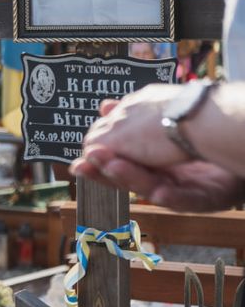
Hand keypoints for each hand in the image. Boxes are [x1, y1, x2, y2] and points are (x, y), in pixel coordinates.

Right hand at [72, 85, 244, 210]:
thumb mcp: (161, 124)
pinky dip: (172, 196)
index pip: (121, 162)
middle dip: (108, 173)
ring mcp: (188, 189)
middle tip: (86, 165)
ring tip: (113, 166)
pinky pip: (188, 200)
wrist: (244, 137)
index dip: (99, 164)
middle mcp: (168, 177)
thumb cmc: (209, 130)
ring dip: (130, 179)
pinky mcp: (209, 198)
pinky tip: (159, 190)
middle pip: (131, 178)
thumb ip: (133, 124)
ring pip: (152, 189)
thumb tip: (103, 106)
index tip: (78, 162)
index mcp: (155, 160)